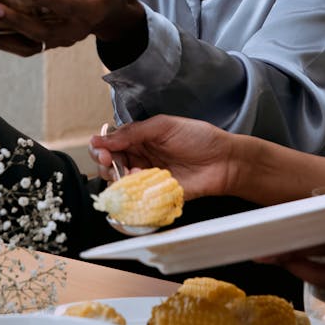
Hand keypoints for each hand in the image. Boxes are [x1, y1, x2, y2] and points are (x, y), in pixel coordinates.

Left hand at [0, 0, 143, 57]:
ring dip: (2, 39)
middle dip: (14, 21)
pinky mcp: (48, 44)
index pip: (66, 8)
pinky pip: (23, 49)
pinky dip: (2, 45)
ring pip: (29, 46)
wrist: (114, 18)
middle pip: (41, 31)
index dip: (44, 0)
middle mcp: (73, 32)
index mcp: (90, 12)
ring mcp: (59, 41)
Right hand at [88, 114, 235, 197]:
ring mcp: (146, 177)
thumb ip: (133, 132)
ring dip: (118, 177)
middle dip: (104, 163)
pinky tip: (140, 182)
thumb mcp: (164, 126)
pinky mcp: (155, 194)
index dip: (101, 146)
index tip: (101, 149)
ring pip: (119, 182)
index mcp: (139, 138)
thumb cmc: (199, 138)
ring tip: (131, 172)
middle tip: (108, 161)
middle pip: (109, 164)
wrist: (224, 161)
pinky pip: (135, 197)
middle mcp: (140, 158)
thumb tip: (103, 138)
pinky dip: (132, 192)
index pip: (110, 142)